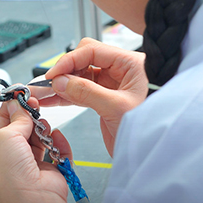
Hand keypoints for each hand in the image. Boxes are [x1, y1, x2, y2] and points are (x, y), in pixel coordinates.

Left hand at [0, 99, 83, 202]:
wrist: (35, 201)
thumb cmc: (12, 177)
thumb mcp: (5, 137)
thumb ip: (14, 118)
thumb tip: (18, 105)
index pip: (1, 120)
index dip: (12, 106)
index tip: (22, 94)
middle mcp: (10, 157)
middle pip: (22, 126)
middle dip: (30, 117)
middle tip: (36, 107)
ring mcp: (30, 163)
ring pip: (40, 135)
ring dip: (45, 130)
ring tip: (45, 130)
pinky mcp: (50, 168)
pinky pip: (56, 148)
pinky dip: (59, 142)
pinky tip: (57, 139)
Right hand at [37, 37, 147, 155]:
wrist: (157, 150)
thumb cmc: (151, 126)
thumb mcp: (117, 107)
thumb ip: (87, 92)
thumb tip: (61, 81)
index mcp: (130, 63)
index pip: (92, 51)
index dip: (69, 61)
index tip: (53, 75)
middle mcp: (121, 70)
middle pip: (84, 59)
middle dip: (65, 70)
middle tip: (51, 84)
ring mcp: (113, 84)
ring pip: (81, 75)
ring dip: (63, 83)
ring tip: (45, 92)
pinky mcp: (106, 98)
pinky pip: (83, 90)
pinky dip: (68, 94)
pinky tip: (54, 98)